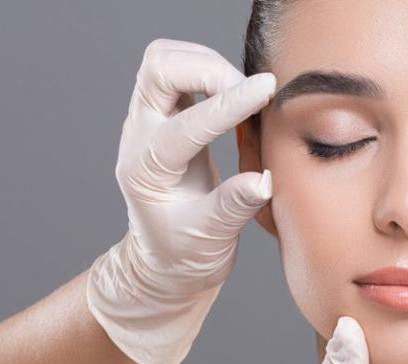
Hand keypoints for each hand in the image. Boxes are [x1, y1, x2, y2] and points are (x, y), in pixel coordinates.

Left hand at [86, 38, 276, 363]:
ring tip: (245, 92)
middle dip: (209, 70)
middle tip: (252, 92)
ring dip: (208, 64)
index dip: (229, 104)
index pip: (185, 125)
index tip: (267, 90)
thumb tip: (264, 180)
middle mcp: (140, 136)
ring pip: (164, 59)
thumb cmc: (186, 253)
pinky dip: (207, 68)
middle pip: (158, 70)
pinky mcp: (163, 111)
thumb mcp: (211, 240)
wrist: (165, 259)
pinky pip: (177, 68)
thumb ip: (233, 207)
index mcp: (147, 171)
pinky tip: (234, 92)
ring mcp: (147, 120)